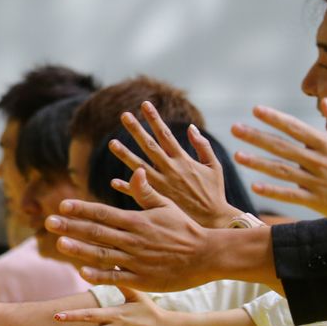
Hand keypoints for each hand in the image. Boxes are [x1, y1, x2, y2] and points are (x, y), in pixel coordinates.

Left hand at [45, 168, 214, 291]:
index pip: (103, 213)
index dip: (82, 209)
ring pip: (103, 254)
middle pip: (97, 232)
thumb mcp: (167, 206)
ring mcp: (137, 260)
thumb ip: (146, 192)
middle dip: (71, 227)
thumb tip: (135, 171)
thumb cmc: (186, 229)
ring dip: (80, 249)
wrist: (209, 255)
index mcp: (138, 221)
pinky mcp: (143, 279)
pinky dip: (100, 275)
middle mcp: (134, 240)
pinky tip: (82, 271)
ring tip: (59, 244)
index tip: (62, 205)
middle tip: (48, 222)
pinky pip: (117, 278)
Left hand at [109, 102, 238, 227]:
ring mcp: (161, 185)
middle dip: (137, 130)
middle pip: (149, 146)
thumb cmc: (214, 192)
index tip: (145, 105)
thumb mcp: (214, 166)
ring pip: (139, 167)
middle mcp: (170, 170)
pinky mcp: (157, 200)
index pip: (165, 135)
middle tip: (124, 115)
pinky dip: (126, 188)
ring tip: (112, 142)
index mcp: (183, 160)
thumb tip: (191, 127)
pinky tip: (113, 181)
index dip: (155, 119)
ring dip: (125, 155)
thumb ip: (202, 146)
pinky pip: (138, 193)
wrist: (213, 220)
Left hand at [233, 99, 326, 224]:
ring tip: (237, 156)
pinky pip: (291, 195)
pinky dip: (273, 191)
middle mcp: (319, 161)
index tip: (256, 110)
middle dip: (257, 137)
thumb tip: (325, 101)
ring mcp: (317, 181)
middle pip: (282, 147)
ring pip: (282, 170)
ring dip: (257, 163)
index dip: (275, 118)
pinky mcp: (317, 201)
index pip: (296, 128)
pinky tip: (254, 185)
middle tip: (235, 129)